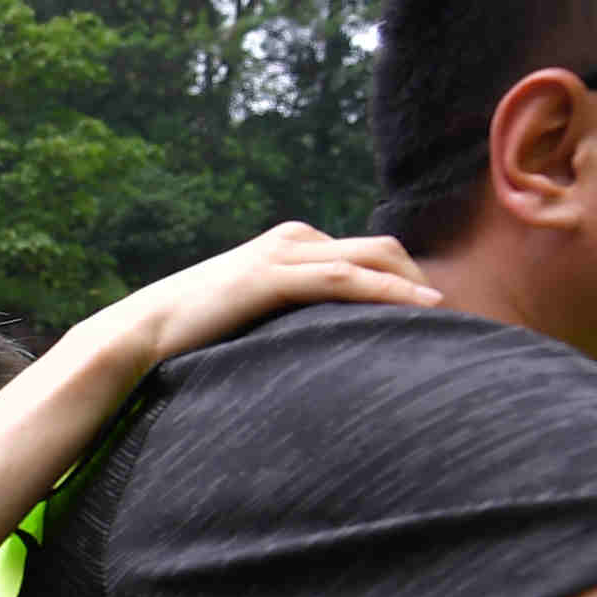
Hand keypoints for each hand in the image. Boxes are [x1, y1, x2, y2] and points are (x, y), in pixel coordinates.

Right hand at [85, 222, 434, 374]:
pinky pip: (346, 278)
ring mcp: (283, 254)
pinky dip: (390, 291)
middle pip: (382, 249)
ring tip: (453, 319)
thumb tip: (322, 356)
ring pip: (371, 258)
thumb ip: (288, 323)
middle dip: (422, 280)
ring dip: (416, 286)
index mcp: (290, 247)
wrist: (140, 334)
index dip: (407, 282)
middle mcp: (292, 240)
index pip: (366, 255)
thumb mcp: (252, 323)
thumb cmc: (191, 338)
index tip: (437, 320)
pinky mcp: (273, 275)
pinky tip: (423, 308)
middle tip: (457, 324)